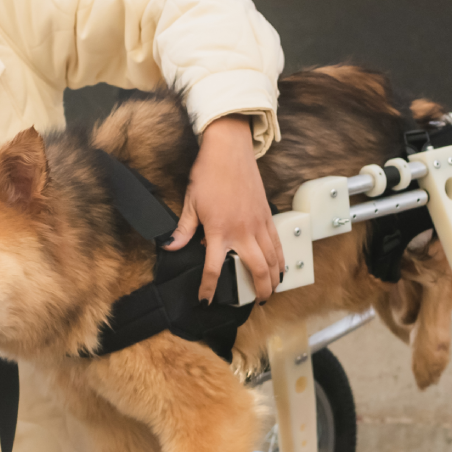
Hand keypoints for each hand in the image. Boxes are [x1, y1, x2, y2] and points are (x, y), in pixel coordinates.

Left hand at [164, 115, 283, 303]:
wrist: (229, 150)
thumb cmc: (208, 174)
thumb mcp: (190, 203)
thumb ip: (183, 229)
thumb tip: (170, 247)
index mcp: (219, 231)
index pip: (214, 270)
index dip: (209, 289)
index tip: (206, 300)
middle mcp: (243, 232)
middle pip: (257, 270)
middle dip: (260, 290)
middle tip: (257, 301)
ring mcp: (258, 224)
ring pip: (273, 258)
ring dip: (274, 277)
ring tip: (271, 289)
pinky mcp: (267, 215)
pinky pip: (278, 242)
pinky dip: (281, 257)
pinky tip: (280, 266)